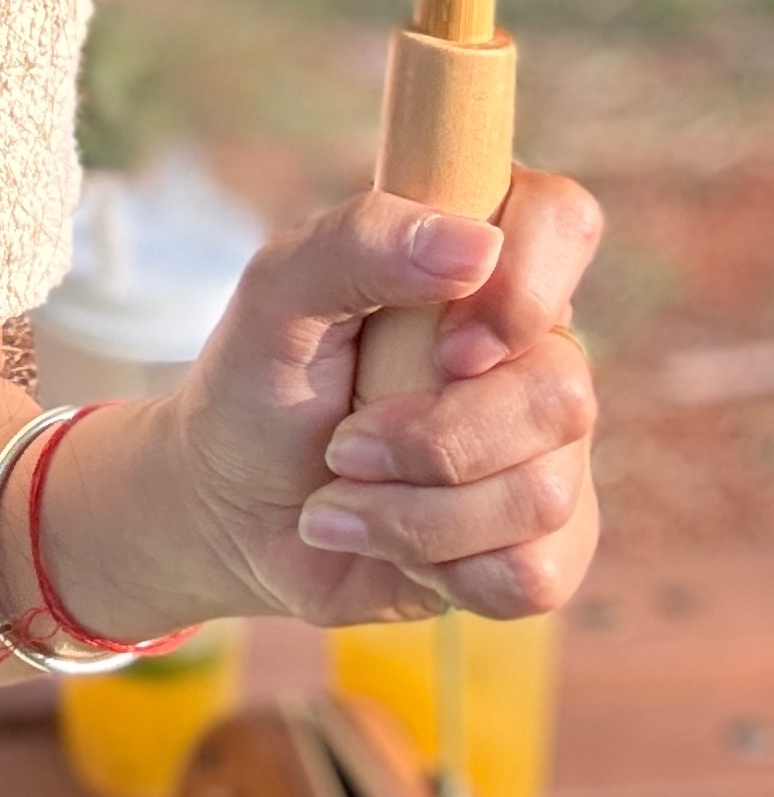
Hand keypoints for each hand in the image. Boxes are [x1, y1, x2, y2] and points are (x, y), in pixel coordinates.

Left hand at [162, 163, 600, 626]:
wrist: (232, 508)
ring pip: (542, 495)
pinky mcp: (541, 545)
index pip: (563, 222)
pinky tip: (384, 542)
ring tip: (342, 492)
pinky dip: (437, 566)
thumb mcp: (277, 294)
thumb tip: (476, 246)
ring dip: (413, 512)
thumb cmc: (259, 379)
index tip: (447, 347)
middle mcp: (531, 349)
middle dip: (435, 440)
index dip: (526, 287)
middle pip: (563, 394)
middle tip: (343, 444)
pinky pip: (534, 574)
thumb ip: (360, 241)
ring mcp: (547, 450)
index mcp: (477, 261)